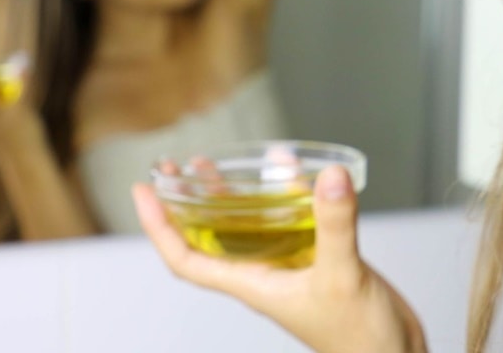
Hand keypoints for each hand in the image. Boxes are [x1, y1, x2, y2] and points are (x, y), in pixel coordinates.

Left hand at [133, 165, 426, 352]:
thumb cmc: (358, 338)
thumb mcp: (342, 275)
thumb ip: (333, 225)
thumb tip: (330, 177)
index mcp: (254, 285)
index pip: (188, 259)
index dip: (160, 228)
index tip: (144, 191)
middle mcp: (266, 275)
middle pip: (213, 238)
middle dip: (190, 204)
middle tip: (175, 168)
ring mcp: (292, 268)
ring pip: (250, 229)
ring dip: (232, 199)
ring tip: (214, 167)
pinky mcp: (321, 260)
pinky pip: (293, 223)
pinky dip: (288, 197)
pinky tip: (294, 174)